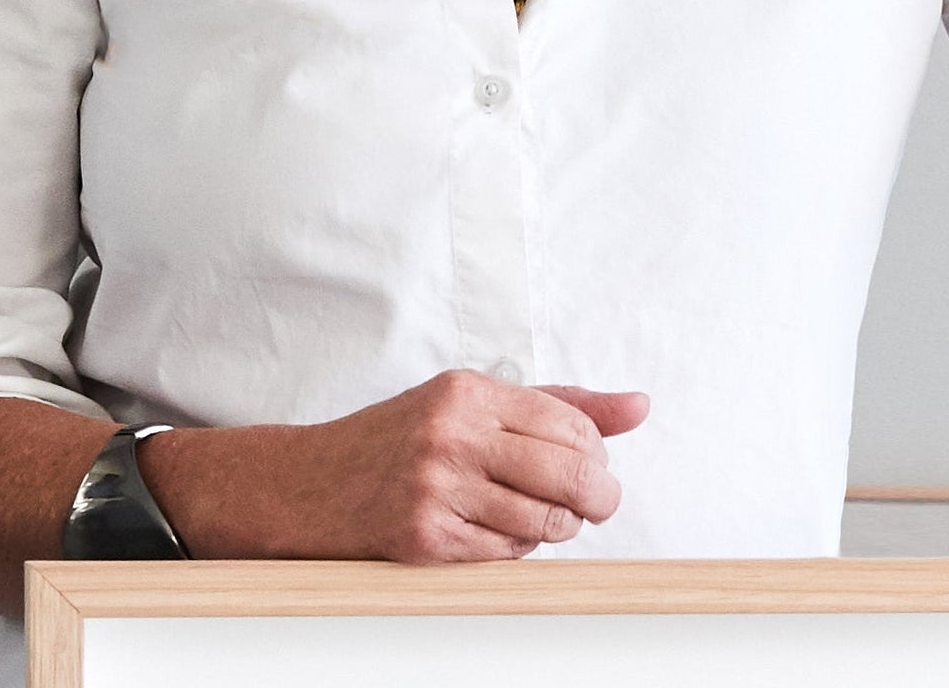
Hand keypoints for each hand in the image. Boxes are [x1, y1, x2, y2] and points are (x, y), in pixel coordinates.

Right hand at [144, 369, 647, 561]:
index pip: (572, 425)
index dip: (596, 453)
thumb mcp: (471, 403)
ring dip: (557, 529)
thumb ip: (559, 405)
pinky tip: (499, 536)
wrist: (307, 485)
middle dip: (598, 497)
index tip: (591, 464)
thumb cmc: (398, 441)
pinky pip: (504, 556)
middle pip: (570, 474)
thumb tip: (640, 405)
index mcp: (467, 392)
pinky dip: (515, 552)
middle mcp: (452, 435)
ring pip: (543, 522)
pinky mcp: (424, 539)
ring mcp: (436, 489)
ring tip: (544, 521)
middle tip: (596, 504)